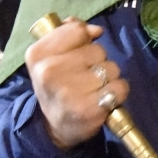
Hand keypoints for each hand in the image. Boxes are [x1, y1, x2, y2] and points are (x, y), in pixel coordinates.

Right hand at [24, 17, 128, 149]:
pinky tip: (104, 99)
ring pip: (111, 68)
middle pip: (98, 50)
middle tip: (84, 78)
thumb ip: (70, 33)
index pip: (78, 30)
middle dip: (97, 62)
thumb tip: (96, 30)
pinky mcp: (88, 109)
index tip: (77, 55)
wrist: (53, 127)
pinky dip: (118, 92)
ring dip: (108, 78)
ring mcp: (68, 91)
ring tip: (93, 90)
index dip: (84, 41)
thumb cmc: (56, 85)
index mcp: (38, 54)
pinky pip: (120, 87)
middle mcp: (50, 71)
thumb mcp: (51, 56)